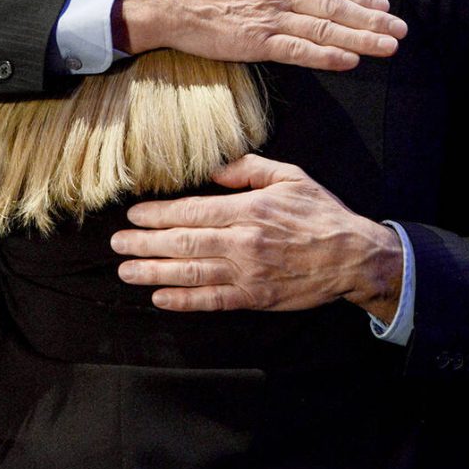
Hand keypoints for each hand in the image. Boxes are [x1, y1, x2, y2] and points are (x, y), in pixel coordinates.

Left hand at [110, 153, 403, 322]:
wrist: (352, 256)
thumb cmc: (320, 213)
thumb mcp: (289, 176)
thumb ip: (249, 168)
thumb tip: (214, 168)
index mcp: (248, 209)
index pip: (191, 212)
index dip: (158, 215)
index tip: (134, 215)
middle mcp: (242, 242)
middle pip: (182, 243)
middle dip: (144, 243)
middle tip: (116, 244)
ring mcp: (247, 272)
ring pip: (190, 273)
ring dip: (153, 272)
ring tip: (125, 270)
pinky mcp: (255, 297)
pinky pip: (212, 300)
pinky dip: (183, 300)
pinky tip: (160, 297)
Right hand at [116, 0, 406, 70]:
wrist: (166, 0)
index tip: (384, 5)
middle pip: (336, 7)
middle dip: (373, 20)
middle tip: (401, 30)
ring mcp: (269, 17)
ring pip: (325, 29)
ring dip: (362, 39)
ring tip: (388, 47)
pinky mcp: (255, 42)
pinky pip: (299, 51)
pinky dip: (327, 55)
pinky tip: (351, 60)